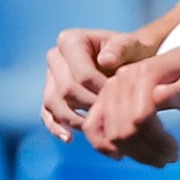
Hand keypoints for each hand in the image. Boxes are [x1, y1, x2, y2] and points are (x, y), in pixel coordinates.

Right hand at [42, 26, 150, 141]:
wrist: (128, 62)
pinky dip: (55, 127)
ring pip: (54, 104)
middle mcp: (54, 57)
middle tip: (114, 118)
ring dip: (76, 120)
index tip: (121, 100)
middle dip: (91, 107)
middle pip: (67, 91)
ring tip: (99, 130)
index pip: (82, 74)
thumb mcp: (132, 46)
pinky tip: (68, 139)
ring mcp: (50, 78)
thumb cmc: (131, 52)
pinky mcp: (50, 96)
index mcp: (70, 40)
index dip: (101, 91)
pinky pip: (46, 114)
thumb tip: (105, 61)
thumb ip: (121, 49)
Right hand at [81, 44, 179, 163]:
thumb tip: (159, 96)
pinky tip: (120, 156)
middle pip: (124, 129)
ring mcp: (110, 89)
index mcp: (145, 73)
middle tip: (170, 158)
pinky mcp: (105, 98)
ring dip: (133, 153)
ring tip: (157, 160)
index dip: (157, 141)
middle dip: (147, 152)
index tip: (175, 151)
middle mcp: (122, 80)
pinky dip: (102, 144)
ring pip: (110, 132)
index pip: (141, 117)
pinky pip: (93, 124)